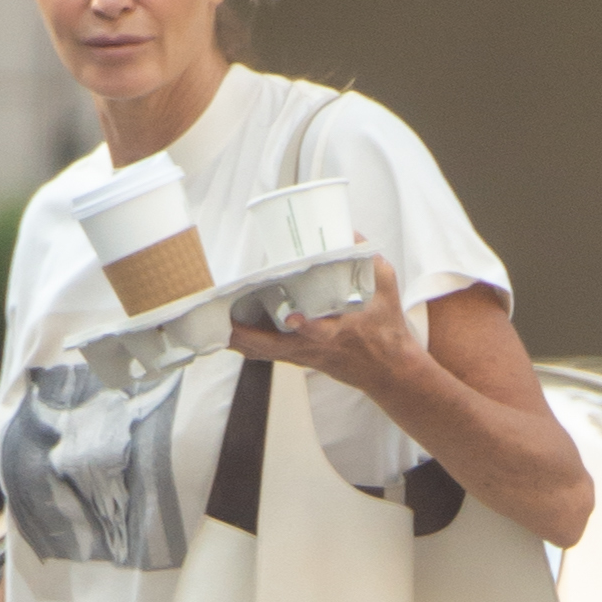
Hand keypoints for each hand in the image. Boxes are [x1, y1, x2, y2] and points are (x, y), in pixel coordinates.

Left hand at [228, 247, 420, 409]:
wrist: (388, 371)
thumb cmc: (386, 329)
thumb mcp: (386, 288)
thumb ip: (367, 259)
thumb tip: (347, 230)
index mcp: (340, 332)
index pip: (320, 332)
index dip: (305, 326)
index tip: (293, 316)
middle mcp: (316, 347)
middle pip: (274, 348)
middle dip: (246, 337)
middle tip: (222, 320)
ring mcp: (304, 356)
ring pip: (263, 353)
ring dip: (238, 340)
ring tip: (213, 324)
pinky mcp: (299, 360)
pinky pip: (265, 354)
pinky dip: (246, 344)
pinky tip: (228, 332)